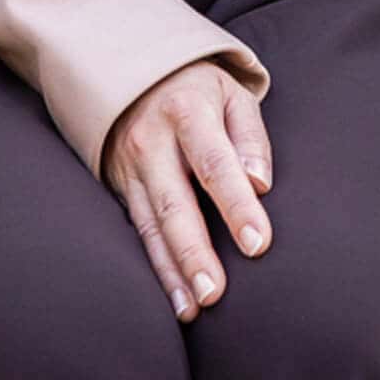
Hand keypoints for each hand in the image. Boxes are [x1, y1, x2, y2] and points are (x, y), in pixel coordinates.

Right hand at [102, 60, 273, 321]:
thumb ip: (250, 137)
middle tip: (215, 293)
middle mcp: (153, 141)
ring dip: (172, 270)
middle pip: (175, 203)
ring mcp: (130, 167)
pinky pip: (137, 232)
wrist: (134, 71)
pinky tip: (174, 297)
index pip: (214, 164)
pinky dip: (156, 267)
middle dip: (194, 251)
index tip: (257, 244)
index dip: (236, 205)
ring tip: (194, 308)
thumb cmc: (198, 89)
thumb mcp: (232, 94)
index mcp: (188, 112)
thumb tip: (260, 183)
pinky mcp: (119, 186)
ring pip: (151, 226)